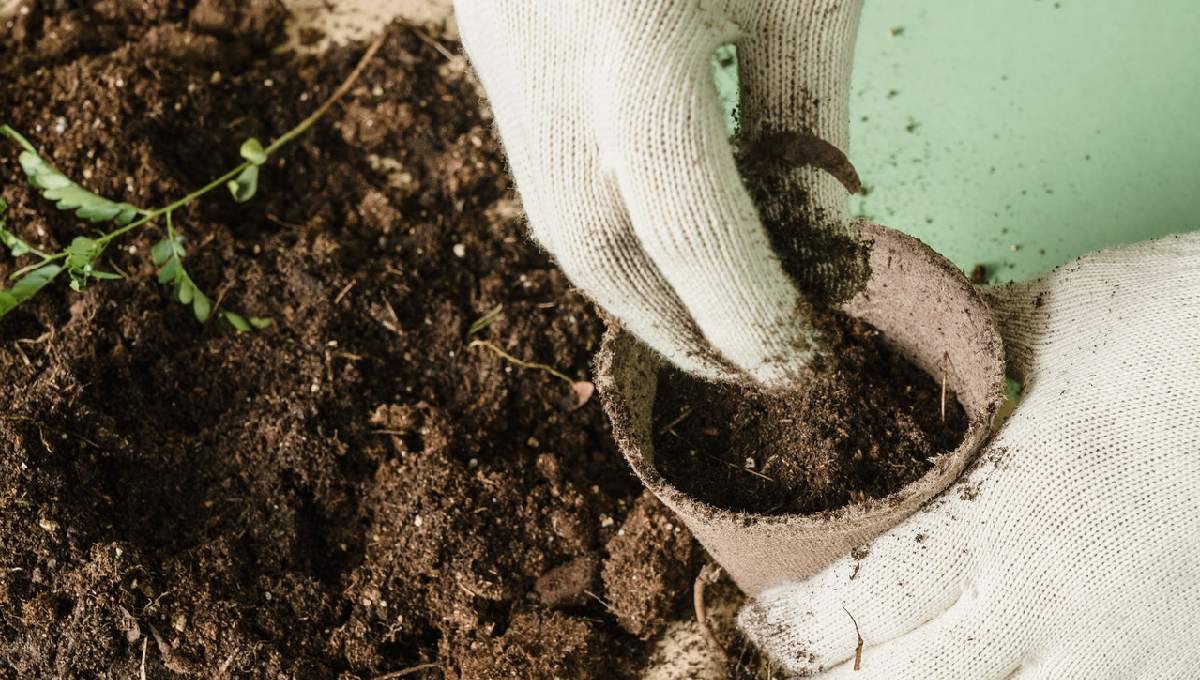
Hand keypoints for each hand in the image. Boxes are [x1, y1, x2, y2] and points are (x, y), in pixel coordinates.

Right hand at [455, 0, 861, 385]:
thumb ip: (806, 117)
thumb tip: (814, 253)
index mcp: (640, 31)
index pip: (688, 224)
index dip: (744, 314)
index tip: (794, 363)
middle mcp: (545, 53)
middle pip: (594, 245)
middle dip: (669, 327)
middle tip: (738, 366)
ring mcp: (500, 45)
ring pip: (552, 209)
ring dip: (628, 282)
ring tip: (700, 313)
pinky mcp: (488, 35)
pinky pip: (538, 154)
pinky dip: (600, 212)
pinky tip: (651, 227)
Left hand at [738, 234, 1199, 677]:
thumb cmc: (1198, 336)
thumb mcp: (1061, 319)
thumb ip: (966, 353)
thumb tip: (896, 345)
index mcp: (1008, 525)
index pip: (857, 613)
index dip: (796, 629)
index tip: (767, 618)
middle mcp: (1059, 617)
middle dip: (849, 677)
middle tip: (827, 648)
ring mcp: (1132, 663)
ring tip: (918, 652)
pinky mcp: (1185, 672)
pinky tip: (1013, 660)